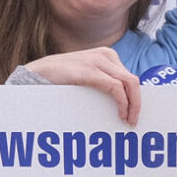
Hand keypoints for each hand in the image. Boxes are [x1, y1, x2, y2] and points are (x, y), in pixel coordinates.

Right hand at [23, 48, 141, 122]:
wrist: (40, 72)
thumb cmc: (62, 78)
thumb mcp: (87, 75)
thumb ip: (103, 81)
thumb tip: (122, 100)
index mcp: (107, 55)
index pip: (130, 77)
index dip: (136, 97)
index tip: (134, 112)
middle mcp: (106, 55)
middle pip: (133, 81)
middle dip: (137, 102)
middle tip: (134, 120)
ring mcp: (99, 62)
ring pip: (130, 84)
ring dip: (133, 105)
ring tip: (128, 120)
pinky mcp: (91, 71)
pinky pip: (116, 88)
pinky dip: (122, 103)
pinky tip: (121, 114)